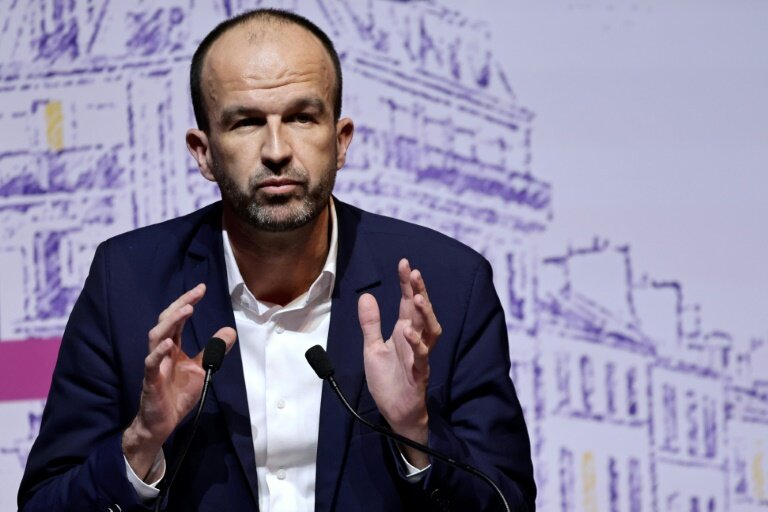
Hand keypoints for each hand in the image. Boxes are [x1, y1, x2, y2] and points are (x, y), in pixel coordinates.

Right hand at [122, 284, 236, 480]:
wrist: (162, 423)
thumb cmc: (177, 394)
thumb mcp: (201, 369)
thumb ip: (213, 351)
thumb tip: (230, 331)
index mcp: (173, 347)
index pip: (178, 319)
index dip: (188, 302)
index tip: (201, 288)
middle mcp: (162, 351)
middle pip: (166, 321)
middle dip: (180, 304)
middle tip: (196, 292)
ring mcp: (154, 365)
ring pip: (156, 337)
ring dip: (171, 322)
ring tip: (187, 309)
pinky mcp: (150, 381)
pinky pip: (150, 364)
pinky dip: (158, 352)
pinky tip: (169, 344)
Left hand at [359, 259, 441, 467]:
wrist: (396, 412)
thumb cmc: (388, 379)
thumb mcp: (372, 348)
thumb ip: (370, 323)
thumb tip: (366, 295)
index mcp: (405, 332)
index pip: (408, 303)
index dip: (408, 283)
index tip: (405, 263)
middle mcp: (415, 340)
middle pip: (422, 312)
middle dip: (420, 292)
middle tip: (414, 273)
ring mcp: (419, 356)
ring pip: (429, 331)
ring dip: (425, 315)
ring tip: (417, 298)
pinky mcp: (418, 374)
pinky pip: (421, 358)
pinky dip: (417, 345)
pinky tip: (409, 333)